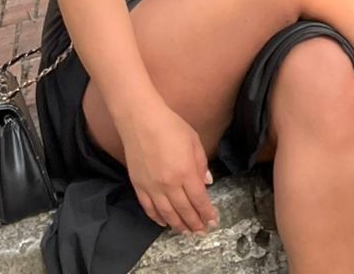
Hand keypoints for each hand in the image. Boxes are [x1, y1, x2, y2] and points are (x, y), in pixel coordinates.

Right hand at [120, 103, 217, 233]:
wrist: (142, 121)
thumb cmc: (172, 127)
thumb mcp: (194, 141)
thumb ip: (201, 165)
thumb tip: (207, 183)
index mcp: (186, 172)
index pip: (199, 199)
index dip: (207, 213)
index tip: (213, 221)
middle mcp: (169, 185)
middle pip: (184, 210)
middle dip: (195, 223)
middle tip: (202, 232)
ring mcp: (152, 188)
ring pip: (167, 214)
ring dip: (178, 225)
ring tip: (187, 233)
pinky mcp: (139, 187)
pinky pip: (149, 209)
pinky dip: (157, 218)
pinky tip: (164, 223)